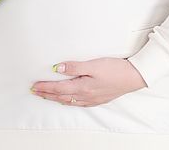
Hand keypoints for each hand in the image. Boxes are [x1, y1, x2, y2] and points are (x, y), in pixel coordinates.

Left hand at [30, 57, 146, 106]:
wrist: (133, 77)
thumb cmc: (115, 69)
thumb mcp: (94, 64)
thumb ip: (75, 67)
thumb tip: (58, 69)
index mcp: (82, 87)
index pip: (58, 88)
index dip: (45, 87)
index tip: (34, 86)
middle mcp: (85, 96)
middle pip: (61, 96)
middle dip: (47, 94)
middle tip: (35, 92)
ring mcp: (92, 99)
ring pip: (69, 101)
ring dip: (56, 98)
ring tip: (47, 96)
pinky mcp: (98, 98)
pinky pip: (78, 103)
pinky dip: (68, 101)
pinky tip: (68, 100)